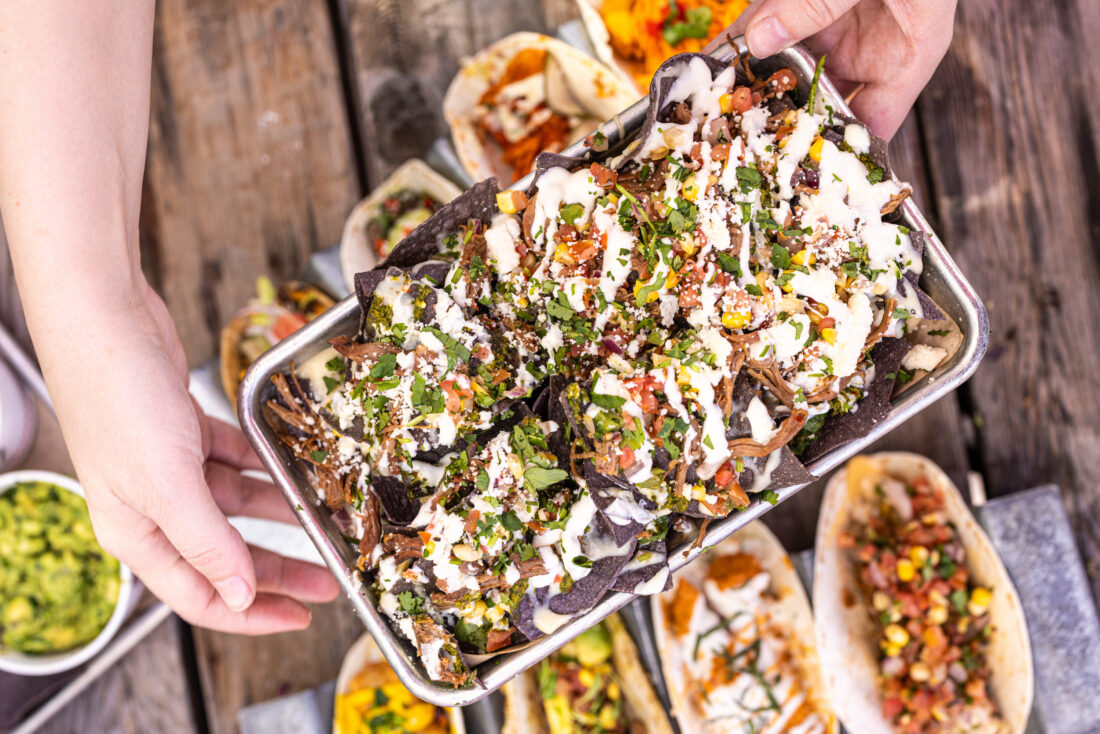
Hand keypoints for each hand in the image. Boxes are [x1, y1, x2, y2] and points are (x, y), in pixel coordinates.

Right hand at [44, 283, 338, 633]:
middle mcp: (152, 506)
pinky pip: (236, 459)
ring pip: (236, 506)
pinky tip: (294, 468)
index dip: (252, 613)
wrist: (103, 319)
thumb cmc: (118, 400)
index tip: (299, 616)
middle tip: (329, 577)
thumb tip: (240, 594)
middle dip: (278, 569)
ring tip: (325, 520)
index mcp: (137, 534)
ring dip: (280, 513)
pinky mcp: (185, 430)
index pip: (200, 594)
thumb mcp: (166, 482)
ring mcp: (169, 467)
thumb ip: (206, 541)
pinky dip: (264, 465)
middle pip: (225, 555)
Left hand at [713, 0, 956, 137]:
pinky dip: (741, 41)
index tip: (795, 168)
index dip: (838, 152)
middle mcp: (868, 46)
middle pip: (821, 99)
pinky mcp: (799, 2)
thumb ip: (819, 2)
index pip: (877, 124)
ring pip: (787, 65)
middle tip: (735, 141)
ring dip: (751, 82)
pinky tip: (711, 58)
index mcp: (910, 53)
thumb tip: (761, 39)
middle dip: (779, 119)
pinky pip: (768, 25)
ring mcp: (833, 23)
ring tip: (710, 107)